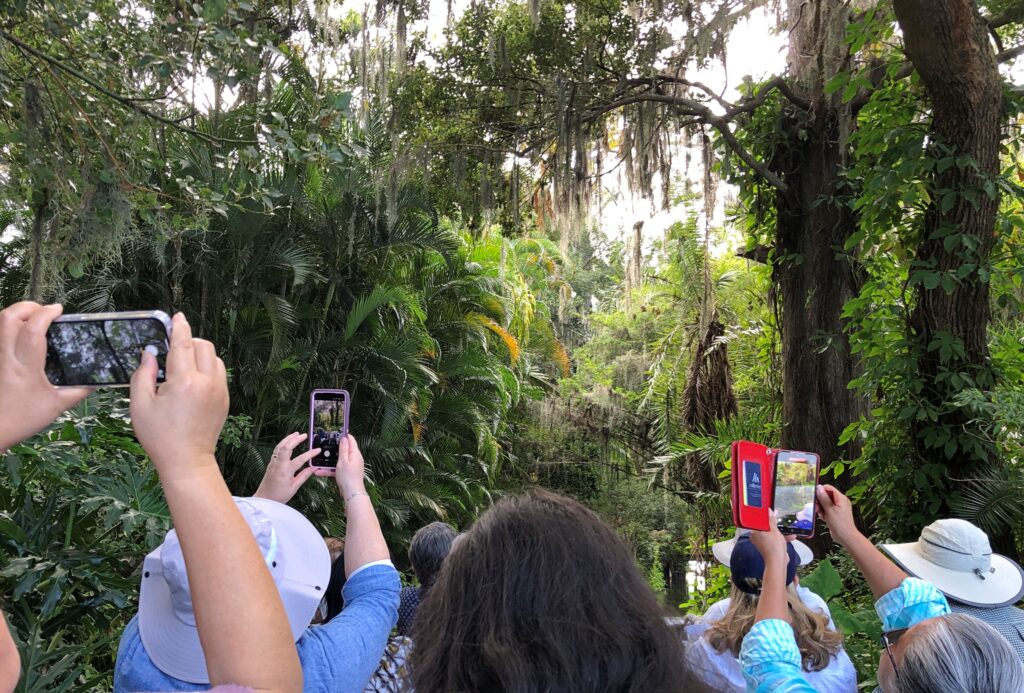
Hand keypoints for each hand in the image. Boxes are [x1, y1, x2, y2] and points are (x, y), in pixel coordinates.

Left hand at [0, 302, 90, 449]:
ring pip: (0, 323)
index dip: (45, 314)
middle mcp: (7, 358)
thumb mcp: (57, 406)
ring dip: (17, 314)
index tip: (59, 310)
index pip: (32, 331)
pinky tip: (21, 333)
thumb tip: (97, 378)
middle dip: (28, 306)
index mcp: (26, 368)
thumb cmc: (23, 419)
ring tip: (34, 319)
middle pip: (8, 318)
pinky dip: (9, 326)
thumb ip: (79, 390)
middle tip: (44, 311)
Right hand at [130, 313, 228, 480]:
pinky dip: (207, 369)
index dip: (179, 327)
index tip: (178, 316)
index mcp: (184, 382)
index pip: (183, 344)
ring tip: (182, 368)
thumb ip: (143, 375)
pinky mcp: (225, 399)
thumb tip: (148, 354)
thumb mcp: (140, 405)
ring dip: (200, 355)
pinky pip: (219, 373)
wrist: (187, 461)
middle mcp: (207, 383)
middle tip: (172, 350)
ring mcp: (220, 391)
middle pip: (203, 346)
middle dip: (189, 342)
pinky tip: (192, 381)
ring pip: (214, 358)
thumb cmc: (160, 436)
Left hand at [253, 432, 322, 503]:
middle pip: (286, 447)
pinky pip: (277, 450)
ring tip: (296, 434)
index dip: (310, 454)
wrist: (264, 499)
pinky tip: (287, 442)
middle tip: (305, 435)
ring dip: (288, 439)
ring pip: (280, 446)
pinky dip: (283, 443)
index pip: (300, 459)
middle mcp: (278, 464)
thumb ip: (304, 475)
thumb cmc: (278, 495)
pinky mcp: (271, 463)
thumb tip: (314, 468)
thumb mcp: (294, 487)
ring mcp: (273, 463)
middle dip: (296, 439)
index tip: (317, 450)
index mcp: (285, 471)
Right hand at [326, 434, 365, 498]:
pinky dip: (330, 470)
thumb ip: (343, 449)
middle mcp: (354, 458)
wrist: (352, 493)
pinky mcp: (347, 473)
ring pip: (338, 460)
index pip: (351, 440)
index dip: (344, 435)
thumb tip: (344, 438)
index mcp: (355, 453)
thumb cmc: (348, 477)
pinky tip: (320, 472)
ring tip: (319, 461)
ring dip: (329, 461)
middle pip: (344, 450)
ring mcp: (350, 466)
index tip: (336, 432)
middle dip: (334, 449)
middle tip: (325, 445)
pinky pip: (337, 469)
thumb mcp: (343, 460)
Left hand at [748, 511, 788, 564]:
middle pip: (765, 527)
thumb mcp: (774, 530)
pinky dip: (781, 538)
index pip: (758, 520)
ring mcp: (762, 543)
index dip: (765, 516)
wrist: (778, 562)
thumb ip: (771, 520)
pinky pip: (774, 540)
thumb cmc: (775, 546)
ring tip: (789, 530)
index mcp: (755, 532)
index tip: (771, 513)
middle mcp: (756, 537)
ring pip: (771, 534)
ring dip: (781, 532)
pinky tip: (791, 537)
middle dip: (775, 525)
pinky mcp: (768, 547)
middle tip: (780, 520)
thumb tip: (768, 510)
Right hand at [816, 484, 859, 545]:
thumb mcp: (829, 509)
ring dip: (821, 508)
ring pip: (825, 503)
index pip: (829, 488)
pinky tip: (824, 518)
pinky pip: (826, 510)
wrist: (846, 537)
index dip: (820, 490)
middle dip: (819, 501)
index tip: (814, 496)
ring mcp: (838, 508)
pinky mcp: (835, 514)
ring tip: (821, 514)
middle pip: (826, 495)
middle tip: (816, 507)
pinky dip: (823, 513)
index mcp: (841, 498)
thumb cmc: (839, 524)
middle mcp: (840, 502)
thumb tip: (819, 488)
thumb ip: (823, 498)